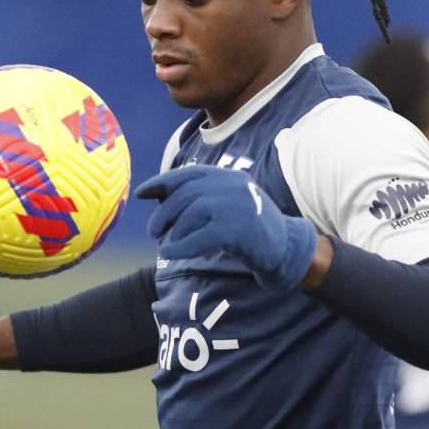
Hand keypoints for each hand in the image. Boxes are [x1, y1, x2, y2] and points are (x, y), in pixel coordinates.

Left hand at [136, 165, 317, 289]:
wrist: (287, 247)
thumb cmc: (251, 230)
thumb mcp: (228, 205)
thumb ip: (202, 197)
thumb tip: (158, 198)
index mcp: (228, 177)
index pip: (188, 175)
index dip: (161, 183)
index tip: (141, 193)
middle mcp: (231, 185)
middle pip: (185, 196)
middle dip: (164, 213)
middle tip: (154, 231)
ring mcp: (235, 205)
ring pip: (190, 215)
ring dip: (172, 232)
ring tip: (166, 246)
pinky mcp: (236, 229)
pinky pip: (198, 237)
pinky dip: (180, 247)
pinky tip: (171, 254)